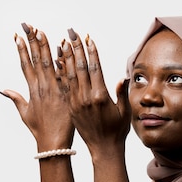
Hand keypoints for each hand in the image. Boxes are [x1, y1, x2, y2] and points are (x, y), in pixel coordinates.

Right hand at [0, 23, 73, 151]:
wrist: (54, 144)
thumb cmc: (40, 130)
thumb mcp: (25, 113)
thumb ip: (15, 98)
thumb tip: (2, 89)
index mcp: (32, 91)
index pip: (25, 65)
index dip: (21, 50)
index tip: (17, 35)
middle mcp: (42, 88)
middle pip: (35, 60)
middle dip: (31, 42)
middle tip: (28, 26)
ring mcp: (54, 90)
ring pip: (48, 63)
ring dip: (44, 46)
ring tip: (40, 31)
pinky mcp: (67, 94)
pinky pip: (66, 73)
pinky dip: (64, 60)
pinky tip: (62, 46)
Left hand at [57, 28, 130, 158]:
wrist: (103, 149)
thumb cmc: (117, 130)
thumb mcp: (124, 111)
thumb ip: (121, 94)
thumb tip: (123, 78)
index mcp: (100, 96)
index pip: (94, 68)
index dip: (91, 51)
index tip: (87, 37)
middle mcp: (86, 98)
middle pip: (80, 67)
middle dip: (75, 48)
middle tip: (71, 32)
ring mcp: (76, 102)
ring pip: (69, 75)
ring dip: (66, 57)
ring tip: (61, 41)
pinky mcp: (71, 107)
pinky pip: (64, 86)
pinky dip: (61, 72)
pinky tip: (57, 61)